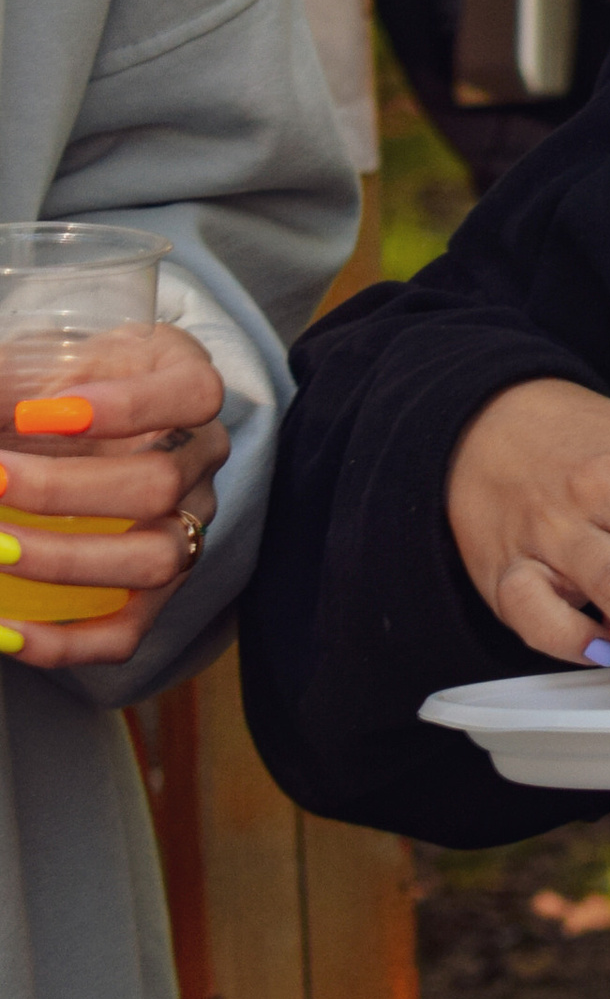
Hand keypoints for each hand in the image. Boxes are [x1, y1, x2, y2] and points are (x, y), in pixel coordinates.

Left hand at [0, 327, 227, 671]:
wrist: (75, 418)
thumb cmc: (60, 379)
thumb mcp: (45, 357)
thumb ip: (16, 380)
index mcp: (186, 387)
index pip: (195, 394)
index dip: (127, 407)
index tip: (36, 413)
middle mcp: (201, 458)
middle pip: (161, 484)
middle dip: (61, 490)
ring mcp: (187, 527)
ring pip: (153, 560)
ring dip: (62, 560)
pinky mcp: (157, 589)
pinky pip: (128, 632)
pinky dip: (63, 642)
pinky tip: (4, 631)